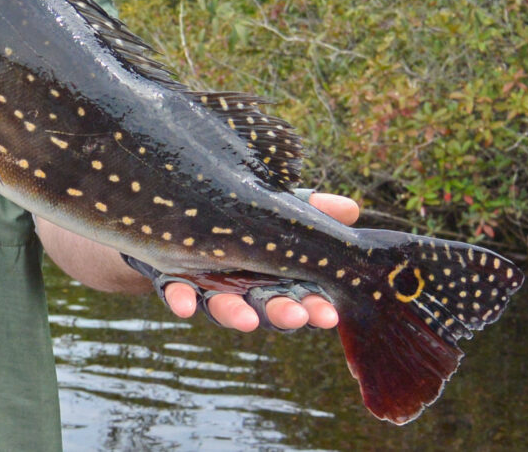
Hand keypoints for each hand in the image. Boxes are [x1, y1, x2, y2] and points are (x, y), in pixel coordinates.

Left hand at [163, 192, 359, 329]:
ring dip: (235, 314)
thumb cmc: (241, 211)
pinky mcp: (176, 279)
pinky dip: (181, 299)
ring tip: (247, 321)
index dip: (314, 307)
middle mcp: (244, 286)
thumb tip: (350, 208)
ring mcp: (210, 286)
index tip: (328, 315)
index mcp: (275, 273)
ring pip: (224, 306)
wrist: (180, 205)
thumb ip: (310, 209)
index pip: (301, 296)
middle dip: (282, 314)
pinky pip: (177, 292)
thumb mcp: (277, 205)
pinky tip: (184, 305)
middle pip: (266, 307)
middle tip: (296, 317)